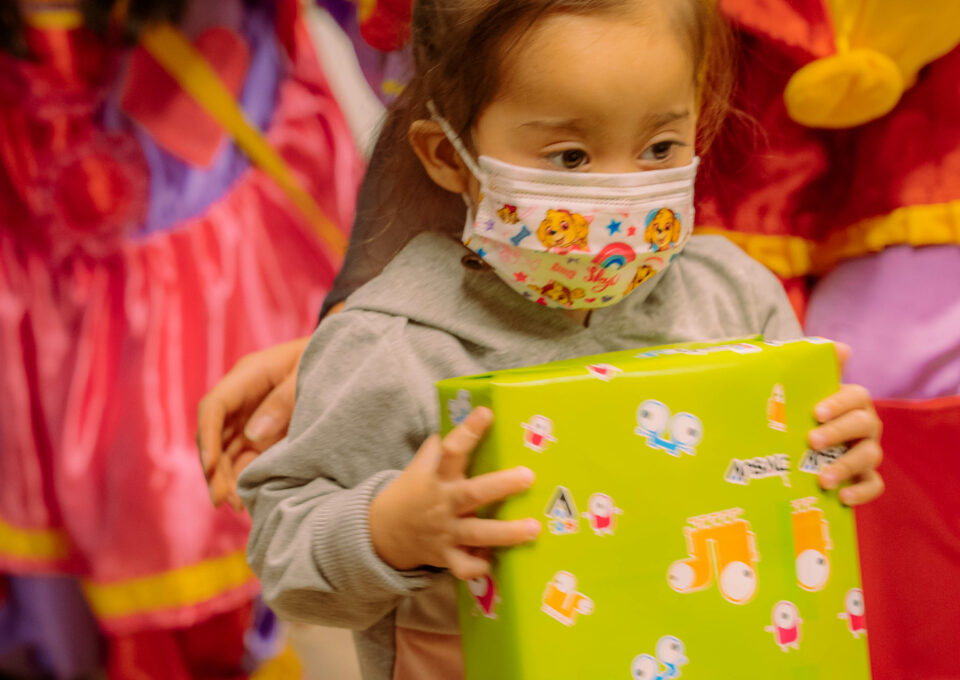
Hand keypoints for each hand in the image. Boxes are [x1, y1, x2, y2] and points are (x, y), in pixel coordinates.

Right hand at [196, 336, 308, 508]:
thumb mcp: (307, 375)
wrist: (344, 359)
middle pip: (216, 435)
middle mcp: (242, 398)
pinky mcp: (265, 433)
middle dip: (215, 469)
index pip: (214, 407)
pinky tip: (249, 498)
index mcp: (248, 376)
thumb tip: (254, 436)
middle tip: (222, 499)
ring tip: (236, 506)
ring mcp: (251, 416)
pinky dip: (246, 477)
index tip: (210, 467)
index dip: (207, 438)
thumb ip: (284, 401)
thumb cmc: (325, 359)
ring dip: (228, 478)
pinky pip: (247, 457)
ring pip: (228, 451)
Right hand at [368, 407, 540, 579]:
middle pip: (473, 493)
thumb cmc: (410, 494)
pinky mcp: (445, 556)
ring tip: (533, 528)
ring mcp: (445, 531)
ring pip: (477, 533)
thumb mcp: (418, 468)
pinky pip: (465, 565)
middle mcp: (442, 503)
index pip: (451, 450)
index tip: (487, 412)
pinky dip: (479, 566)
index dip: (468, 431)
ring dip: (506, 532)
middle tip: (528, 476)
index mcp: (434, 476)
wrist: (382, 533)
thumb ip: (438, 452)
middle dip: (501, 485)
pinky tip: (494, 561)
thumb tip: (461, 424)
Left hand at [808, 343, 883, 505]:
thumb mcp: (801, 392)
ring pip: (869, 456)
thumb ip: (813, 370)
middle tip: (811, 441)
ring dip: (846, 465)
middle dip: (838, 432)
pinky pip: (874, 485)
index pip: (856, 396)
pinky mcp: (865, 478)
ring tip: (822, 478)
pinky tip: (842, 497)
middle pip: (864, 424)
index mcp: (851, 402)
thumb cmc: (801, 414)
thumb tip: (839, 348)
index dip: (839, 403)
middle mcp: (865, 425)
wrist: (798, 448)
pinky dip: (861, 492)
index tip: (815, 412)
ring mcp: (867, 452)